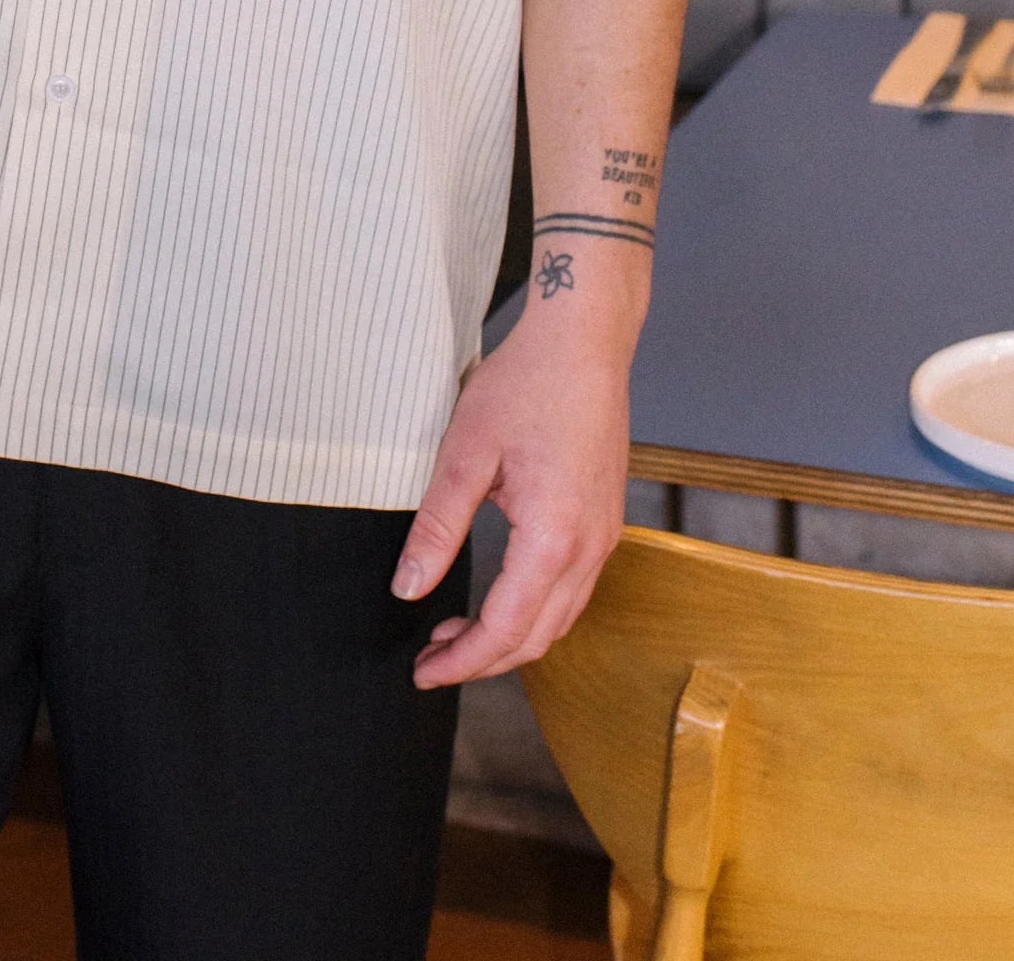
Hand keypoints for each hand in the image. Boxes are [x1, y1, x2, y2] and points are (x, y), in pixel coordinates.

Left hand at [393, 296, 633, 689]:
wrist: (585, 342)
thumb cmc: (527, 384)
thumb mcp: (466, 452)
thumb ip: (437, 526)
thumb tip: (408, 588)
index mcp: (553, 538)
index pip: (506, 630)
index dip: (462, 662)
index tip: (423, 672)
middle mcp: (589, 548)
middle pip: (537, 638)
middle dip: (483, 660)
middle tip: (431, 658)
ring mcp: (605, 537)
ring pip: (560, 619)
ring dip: (510, 637)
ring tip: (454, 630)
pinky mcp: (606, 521)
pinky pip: (573, 589)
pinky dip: (535, 609)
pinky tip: (500, 593)